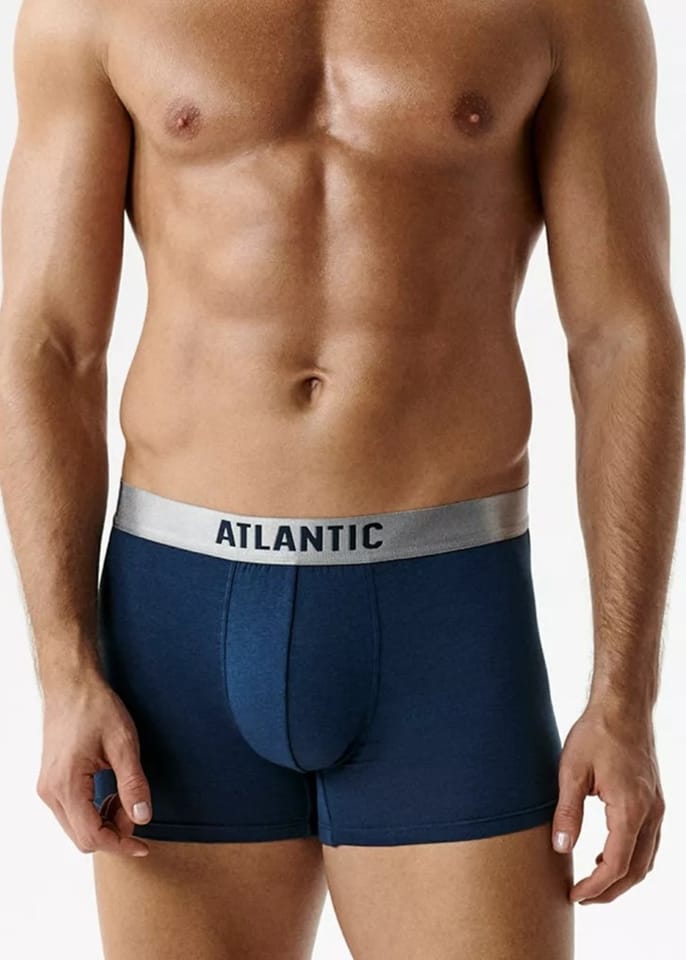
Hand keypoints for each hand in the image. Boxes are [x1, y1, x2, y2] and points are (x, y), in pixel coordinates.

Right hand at [36, 674, 152, 856]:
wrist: (72, 685)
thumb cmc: (96, 708)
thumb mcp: (123, 743)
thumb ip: (133, 784)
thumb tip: (143, 818)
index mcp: (67, 784)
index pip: (92, 836)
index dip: (121, 845)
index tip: (144, 845)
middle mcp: (50, 792)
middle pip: (82, 838)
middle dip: (114, 833)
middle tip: (136, 810)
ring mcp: (47, 787)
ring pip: (76, 828)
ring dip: (104, 823)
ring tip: (125, 798)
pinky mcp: (50, 782)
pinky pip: (71, 813)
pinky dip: (93, 813)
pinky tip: (110, 794)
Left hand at [551, 701, 663, 903]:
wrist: (623, 707)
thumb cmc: (596, 733)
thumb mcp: (571, 771)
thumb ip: (567, 812)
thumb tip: (560, 848)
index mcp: (630, 810)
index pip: (615, 866)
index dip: (594, 887)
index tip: (574, 895)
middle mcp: (650, 814)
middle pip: (636, 870)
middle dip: (609, 891)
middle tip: (581, 898)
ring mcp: (657, 808)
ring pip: (646, 859)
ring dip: (622, 877)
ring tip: (592, 881)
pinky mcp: (654, 800)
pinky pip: (649, 842)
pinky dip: (631, 858)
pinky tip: (607, 854)